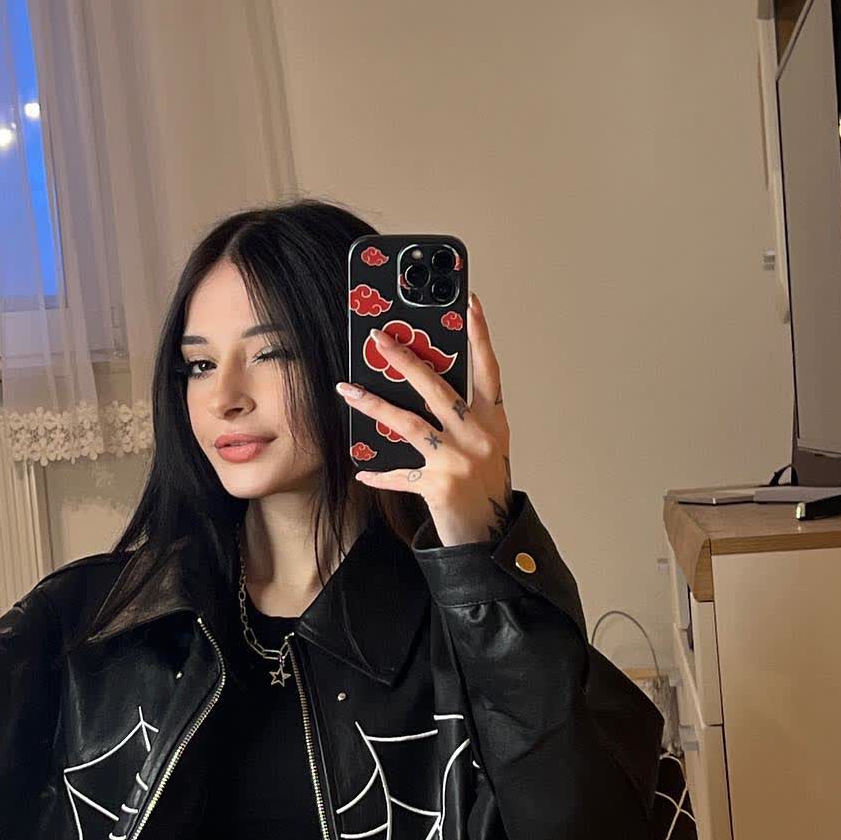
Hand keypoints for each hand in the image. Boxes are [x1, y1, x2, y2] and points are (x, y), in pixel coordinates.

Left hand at [337, 290, 513, 547]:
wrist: (491, 536)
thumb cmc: (484, 486)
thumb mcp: (485, 444)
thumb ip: (463, 416)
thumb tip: (422, 383)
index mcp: (493, 421)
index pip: (488, 369)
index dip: (480, 335)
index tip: (468, 303)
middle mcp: (479, 436)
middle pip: (437, 388)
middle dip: (404, 359)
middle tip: (378, 337)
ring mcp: (459, 460)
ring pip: (409, 422)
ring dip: (374, 405)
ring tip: (347, 389)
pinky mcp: (440, 486)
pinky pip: (399, 473)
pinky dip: (379, 472)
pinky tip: (361, 468)